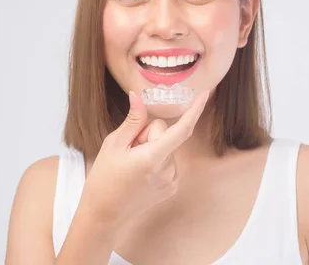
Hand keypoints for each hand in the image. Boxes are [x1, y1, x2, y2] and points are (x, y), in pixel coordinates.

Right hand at [78, 89, 209, 228]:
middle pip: (165, 134)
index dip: (195, 110)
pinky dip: (156, 161)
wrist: (104, 215)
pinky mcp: (171, 187)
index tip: (205, 94)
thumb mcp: (113, 145)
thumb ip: (132, 121)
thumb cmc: (104, 179)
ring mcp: (171, 180)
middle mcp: (167, 170)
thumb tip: (138, 96)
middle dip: (148, 135)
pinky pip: (167, 161)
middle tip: (128, 150)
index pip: (181, 130)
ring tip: (132, 165)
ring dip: (151, 149)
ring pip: (166, 147)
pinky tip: (139, 173)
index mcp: (152, 158)